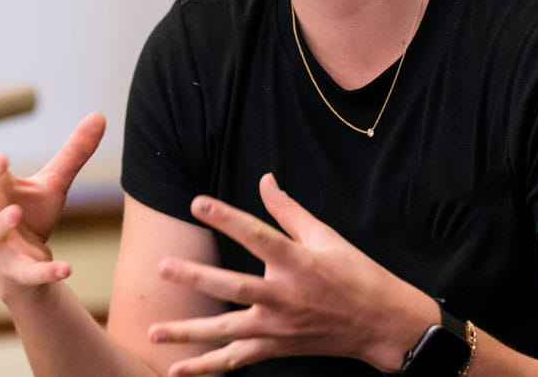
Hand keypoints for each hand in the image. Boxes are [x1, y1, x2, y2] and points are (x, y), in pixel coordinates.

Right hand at [0, 104, 105, 300]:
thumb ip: (73, 153)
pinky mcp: (16, 272)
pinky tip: (67, 267)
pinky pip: (26, 272)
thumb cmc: (31, 218)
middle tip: (2, 158)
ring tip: (16, 212)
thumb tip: (99, 115)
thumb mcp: (53, 184)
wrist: (28, 273)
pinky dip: (44, 271)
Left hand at [147, 173, 434, 374]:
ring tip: (154, 331)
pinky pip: (236, 360)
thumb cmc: (357, 274)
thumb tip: (265, 180)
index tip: (197, 203)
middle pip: (234, 287)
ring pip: (227, 331)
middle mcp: (285, 297)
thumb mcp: (327, 237)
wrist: (383, 325)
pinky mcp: (277, 348)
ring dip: (189, 333)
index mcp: (298, 262)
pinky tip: (176, 370)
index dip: (227, 217)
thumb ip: (288, 211)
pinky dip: (206, 366)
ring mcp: (279, 328)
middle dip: (196, 278)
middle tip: (163, 268)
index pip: (256, 235)